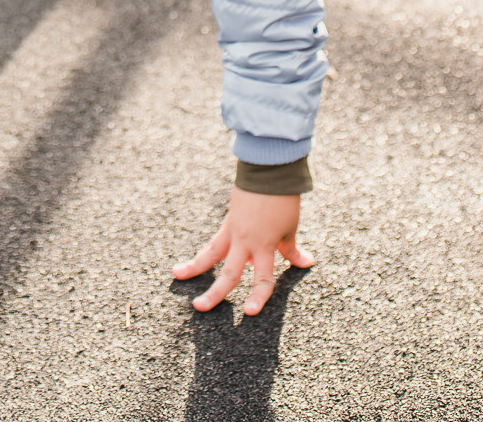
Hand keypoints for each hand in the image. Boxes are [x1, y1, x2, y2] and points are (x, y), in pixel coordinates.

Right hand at [172, 187, 312, 315]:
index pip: (262, 278)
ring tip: (176, 275)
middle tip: (199, 307)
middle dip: (215, 292)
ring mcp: (233, 231)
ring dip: (194, 267)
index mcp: (264, 245)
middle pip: (229, 272)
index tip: (248, 312)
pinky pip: (214, 242)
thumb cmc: (283, 200)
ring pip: (210, 253)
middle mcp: (246, 241)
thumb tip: (306, 262)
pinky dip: (203, 254)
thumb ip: (291, 249)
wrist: (269, 170)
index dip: (258, 296)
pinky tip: (189, 263)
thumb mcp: (290, 227)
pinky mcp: (228, 222)